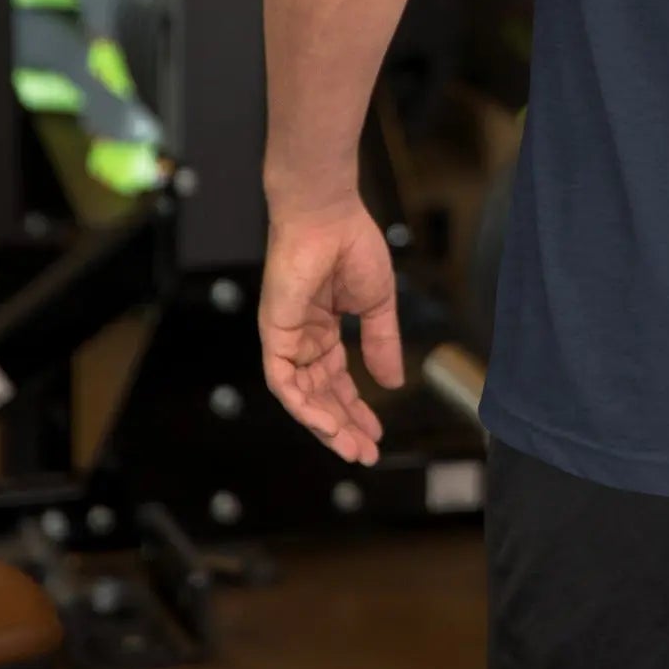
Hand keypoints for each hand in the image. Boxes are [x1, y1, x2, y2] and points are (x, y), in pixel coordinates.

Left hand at [259, 196, 404, 463]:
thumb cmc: (351, 245)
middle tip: (365, 453)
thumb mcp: (376, 303)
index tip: (376, 434)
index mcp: (324, 329)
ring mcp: (286, 338)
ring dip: (325, 424)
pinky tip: (327, 423)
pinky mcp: (274, 334)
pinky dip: (304, 405)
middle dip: (343, 425)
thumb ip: (382, 343)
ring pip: (301, 396)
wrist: (328, 215)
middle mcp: (302, 339)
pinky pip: (284, 382)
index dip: (356, 408)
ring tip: (351, 447)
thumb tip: (394, 383)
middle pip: (320, 395)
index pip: (337, 380)